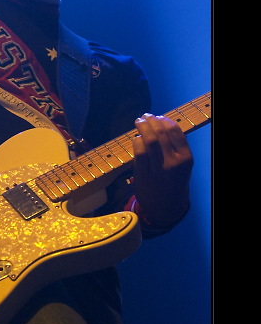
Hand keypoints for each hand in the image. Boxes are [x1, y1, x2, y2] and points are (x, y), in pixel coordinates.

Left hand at [132, 113, 193, 227]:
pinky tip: (136, 139)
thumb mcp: (182, 165)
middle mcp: (173, 163)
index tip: (159, 117)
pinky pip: (138, 152)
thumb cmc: (174, 181)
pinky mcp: (144, 175)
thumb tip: (160, 124)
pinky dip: (136, 142)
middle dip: (151, 121)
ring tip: (139, 121)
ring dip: (142, 127)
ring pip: (149, 141)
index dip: (165, 120)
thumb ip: (175, 147)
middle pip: (160, 133)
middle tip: (146, 116)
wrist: (166, 207)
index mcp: (186, 159)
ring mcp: (157, 170)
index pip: (175, 131)